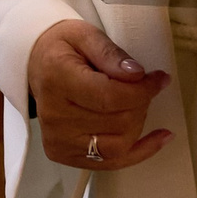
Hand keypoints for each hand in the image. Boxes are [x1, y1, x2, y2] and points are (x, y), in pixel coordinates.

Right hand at [27, 20, 171, 171]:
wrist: (37, 65)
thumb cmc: (61, 48)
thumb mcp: (85, 35)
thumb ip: (110, 53)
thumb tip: (136, 74)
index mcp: (56, 80)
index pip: (109, 97)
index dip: (143, 91)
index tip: (159, 79)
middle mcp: (54, 115)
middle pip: (117, 122)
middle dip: (141, 103)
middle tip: (144, 86)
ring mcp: (58, 139)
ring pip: (118, 146)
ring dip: (139, 124)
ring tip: (139, 104)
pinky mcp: (65, 154)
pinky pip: (112, 162)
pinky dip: (140, 152)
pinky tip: (158, 138)